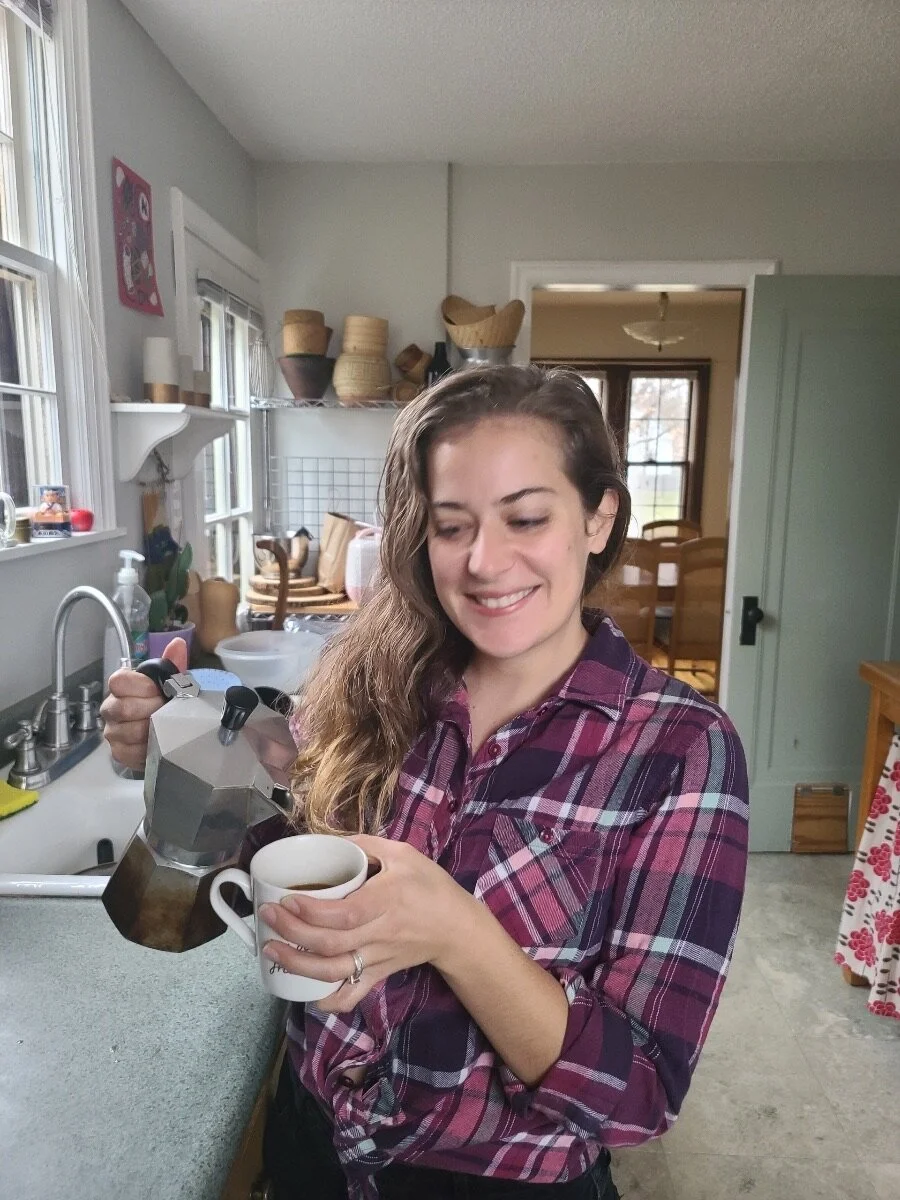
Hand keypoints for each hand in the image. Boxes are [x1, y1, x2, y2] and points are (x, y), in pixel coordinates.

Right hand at [99, 638, 187, 768]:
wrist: (163, 732)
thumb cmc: (163, 702)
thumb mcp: (170, 681)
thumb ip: (171, 663)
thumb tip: (178, 644)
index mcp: (121, 686)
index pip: (118, 681)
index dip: (141, 686)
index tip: (159, 690)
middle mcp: (110, 707)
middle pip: (123, 708)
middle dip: (151, 709)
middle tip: (167, 710)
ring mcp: (112, 732)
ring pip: (127, 732)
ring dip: (152, 730)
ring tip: (166, 727)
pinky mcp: (118, 753)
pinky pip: (129, 752)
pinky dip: (148, 748)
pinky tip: (158, 743)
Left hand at [258, 834, 479, 1013]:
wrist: (457, 927)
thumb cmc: (430, 886)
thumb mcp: (403, 854)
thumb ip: (366, 844)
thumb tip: (329, 839)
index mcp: (386, 902)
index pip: (344, 914)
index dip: (311, 911)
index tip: (286, 900)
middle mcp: (379, 934)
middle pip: (331, 944)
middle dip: (293, 933)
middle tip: (268, 917)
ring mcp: (378, 959)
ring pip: (334, 972)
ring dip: (298, 965)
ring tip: (272, 950)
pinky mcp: (379, 974)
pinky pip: (352, 994)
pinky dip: (328, 1000)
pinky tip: (305, 993)